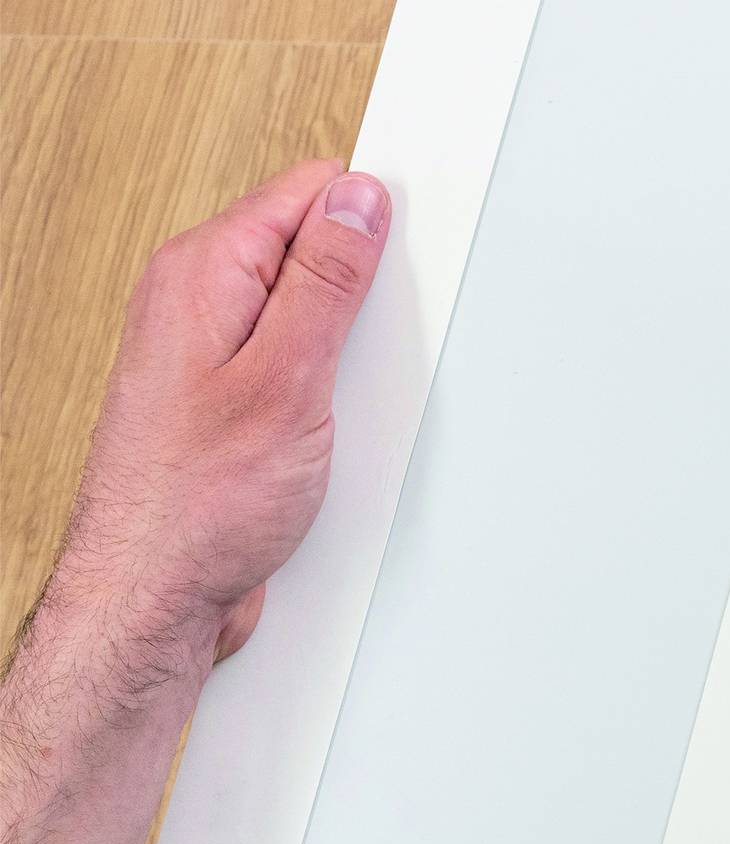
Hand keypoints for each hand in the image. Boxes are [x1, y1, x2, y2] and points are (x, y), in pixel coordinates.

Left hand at [63, 160, 389, 661]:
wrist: (156, 594)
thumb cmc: (196, 503)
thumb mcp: (285, 378)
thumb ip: (325, 281)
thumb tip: (357, 203)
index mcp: (200, 274)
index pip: (303, 195)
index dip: (367, 219)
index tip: (406, 260)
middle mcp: (196, 305)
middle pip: (308, 253)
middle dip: (360, 297)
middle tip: (366, 357)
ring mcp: (210, 355)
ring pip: (308, 319)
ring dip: (345, 357)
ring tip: (343, 410)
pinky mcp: (228, 403)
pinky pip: (297, 370)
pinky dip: (328, 396)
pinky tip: (330, 436)